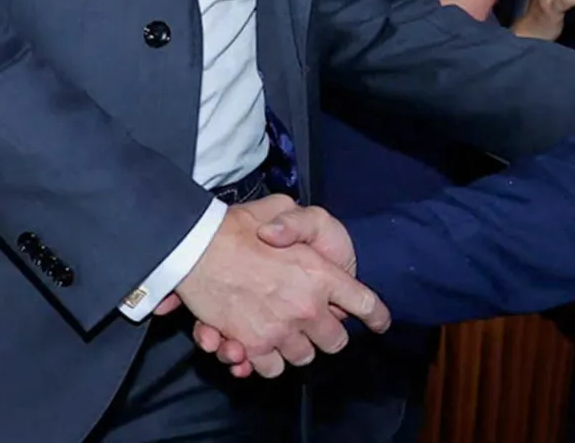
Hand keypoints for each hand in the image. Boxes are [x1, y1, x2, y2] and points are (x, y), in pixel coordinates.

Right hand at [161, 196, 386, 378]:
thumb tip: (305, 242)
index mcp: (320, 274)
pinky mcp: (252, 347)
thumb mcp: (280, 207)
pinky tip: (258, 346)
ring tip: (285, 332)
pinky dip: (267, 361)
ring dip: (297, 347)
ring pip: (303, 357)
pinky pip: (271, 368)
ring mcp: (279, 331)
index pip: (364, 303)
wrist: (194, 248)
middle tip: (314, 322)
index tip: (380, 323)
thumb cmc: (237, 226)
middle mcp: (306, 308)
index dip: (376, 316)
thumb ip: (301, 222)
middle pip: (336, 341)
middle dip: (328, 334)